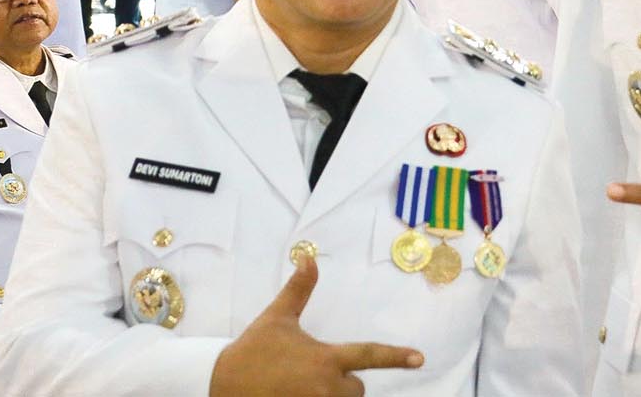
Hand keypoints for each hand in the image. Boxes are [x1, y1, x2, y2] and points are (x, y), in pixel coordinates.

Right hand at [208, 257, 422, 396]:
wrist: (220, 384)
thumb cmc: (252, 350)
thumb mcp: (277, 317)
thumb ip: (299, 289)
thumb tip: (309, 257)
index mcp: (325, 358)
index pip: (369, 355)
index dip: (396, 356)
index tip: (420, 358)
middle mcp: (325, 387)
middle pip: (357, 389)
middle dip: (344, 382)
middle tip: (314, 374)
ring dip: (331, 396)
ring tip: (303, 387)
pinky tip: (297, 394)